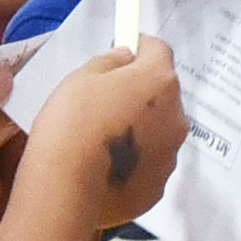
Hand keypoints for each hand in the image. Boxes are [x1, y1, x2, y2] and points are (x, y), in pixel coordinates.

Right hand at [30, 37, 185, 230]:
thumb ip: (110, 61)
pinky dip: (134, 164)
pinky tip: (105, 170)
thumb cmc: (71, 124)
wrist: (64, 191)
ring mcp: (170, 157)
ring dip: (140, 130)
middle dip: (140, 93)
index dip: (139, 49)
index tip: (119, 55)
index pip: (158, 50)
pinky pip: (148, 166)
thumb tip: (127, 57)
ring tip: (102, 143)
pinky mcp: (158, 189)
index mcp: (160, 81)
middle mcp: (176, 117)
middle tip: (104, 104)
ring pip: (158, 132)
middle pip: (163, 94)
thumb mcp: (81, 78)